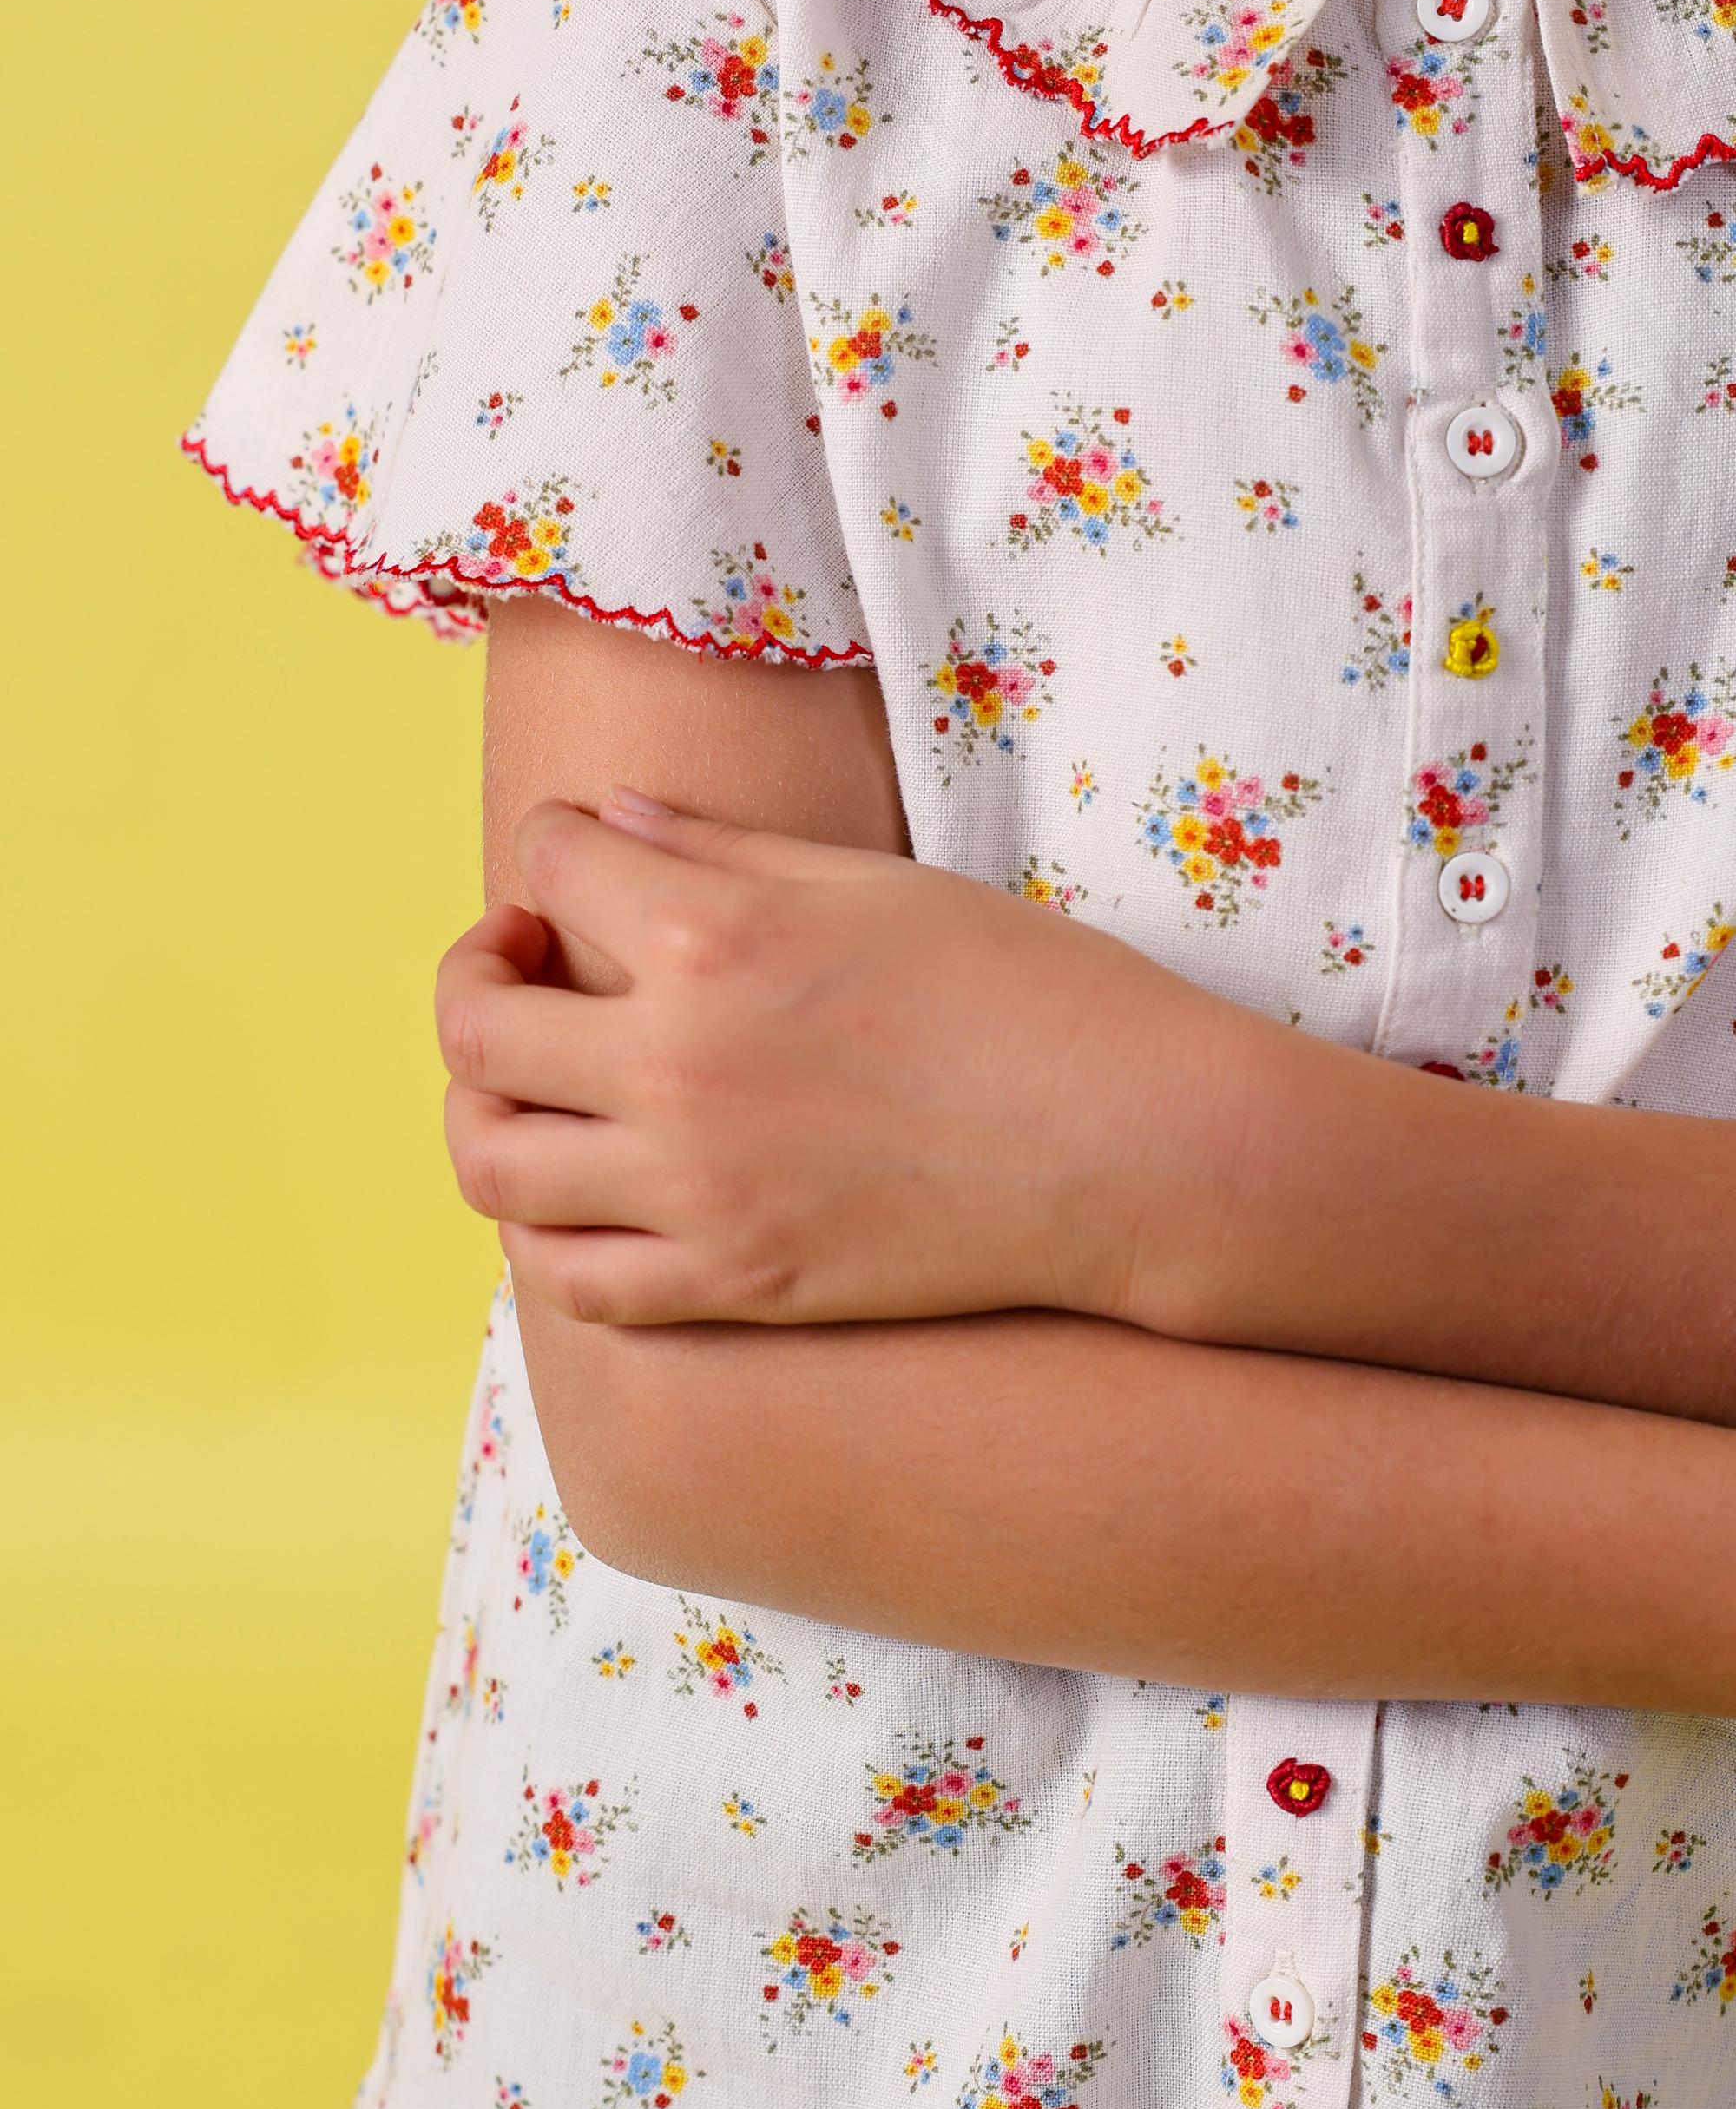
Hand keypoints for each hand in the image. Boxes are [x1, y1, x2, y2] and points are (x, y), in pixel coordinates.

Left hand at [435, 787, 1263, 1330]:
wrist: (1135, 1152)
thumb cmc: (1032, 993)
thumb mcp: (879, 886)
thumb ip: (726, 850)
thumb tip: (612, 823)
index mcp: (713, 938)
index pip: (547, 864)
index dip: (553, 848)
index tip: (581, 861)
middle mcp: (677, 1068)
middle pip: (476, 1025)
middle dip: (479, 974)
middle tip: (525, 965)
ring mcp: (696, 1193)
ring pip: (492, 1164)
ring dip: (483, 1110)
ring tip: (532, 1087)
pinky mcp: (734, 1285)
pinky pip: (571, 1282)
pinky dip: (546, 1234)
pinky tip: (585, 1193)